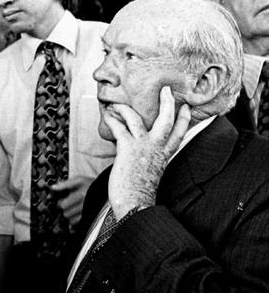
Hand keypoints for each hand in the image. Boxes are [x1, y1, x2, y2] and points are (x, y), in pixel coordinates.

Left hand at [52, 175, 93, 226]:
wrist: (104, 190)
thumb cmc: (89, 183)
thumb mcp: (78, 179)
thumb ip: (64, 184)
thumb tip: (52, 187)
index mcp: (80, 195)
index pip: (63, 205)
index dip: (60, 203)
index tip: (62, 200)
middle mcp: (84, 205)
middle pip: (66, 213)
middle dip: (64, 209)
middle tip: (67, 204)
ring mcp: (88, 213)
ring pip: (70, 220)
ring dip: (69, 215)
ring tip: (72, 208)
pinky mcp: (90, 218)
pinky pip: (77, 223)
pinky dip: (74, 220)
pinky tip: (76, 214)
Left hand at [105, 86, 190, 219]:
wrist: (135, 203)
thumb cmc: (140, 191)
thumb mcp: (151, 172)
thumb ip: (150, 159)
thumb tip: (139, 151)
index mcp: (164, 155)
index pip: (179, 133)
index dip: (184, 119)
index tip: (186, 106)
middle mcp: (156, 148)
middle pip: (167, 120)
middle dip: (167, 103)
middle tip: (165, 89)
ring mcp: (143, 146)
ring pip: (137, 118)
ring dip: (124, 108)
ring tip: (116, 103)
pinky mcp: (128, 148)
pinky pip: (118, 126)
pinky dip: (111, 118)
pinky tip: (107, 114)